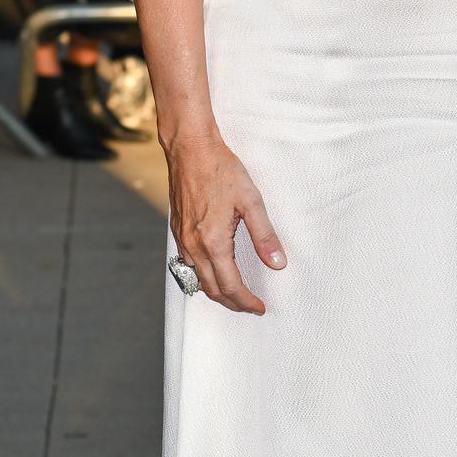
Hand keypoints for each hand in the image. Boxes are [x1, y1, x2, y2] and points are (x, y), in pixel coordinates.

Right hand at [165, 127, 286, 314]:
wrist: (190, 149)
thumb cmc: (221, 170)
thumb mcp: (251, 201)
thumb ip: (264, 235)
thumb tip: (278, 263)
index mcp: (213, 242)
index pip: (231, 285)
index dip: (247, 301)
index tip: (260, 307)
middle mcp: (194, 246)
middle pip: (212, 289)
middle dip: (233, 303)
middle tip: (251, 306)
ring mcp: (183, 240)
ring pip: (198, 280)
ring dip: (217, 292)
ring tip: (236, 294)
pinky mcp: (178, 232)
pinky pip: (188, 265)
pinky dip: (202, 277)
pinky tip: (214, 272)